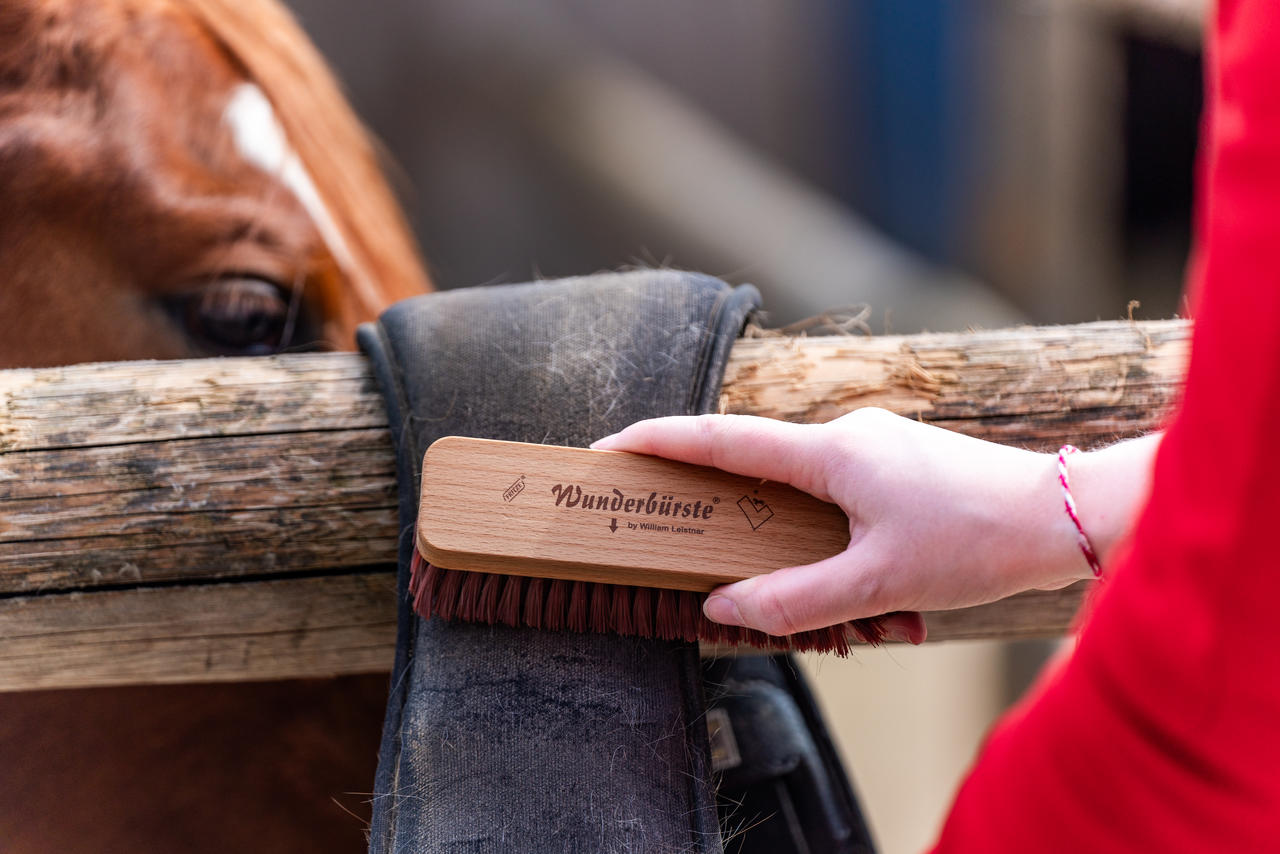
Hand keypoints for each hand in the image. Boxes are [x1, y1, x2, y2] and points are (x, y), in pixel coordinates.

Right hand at [593, 409, 1107, 641]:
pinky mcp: (902, 464)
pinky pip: (843, 498)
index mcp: (832, 453)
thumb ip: (794, 601)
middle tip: (705, 552)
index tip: (611, 445)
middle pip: (762, 472)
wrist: (1066, 516)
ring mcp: (879, 446)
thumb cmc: (977, 541)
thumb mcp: (878, 584)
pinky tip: (872, 596)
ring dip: (799, 545)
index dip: (661, 441)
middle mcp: (849, 437)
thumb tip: (724, 607)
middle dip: (733, 516)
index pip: (725, 440)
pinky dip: (835, 540)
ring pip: (809, 495)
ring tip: (838, 609)